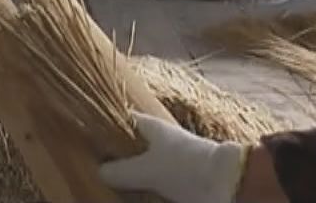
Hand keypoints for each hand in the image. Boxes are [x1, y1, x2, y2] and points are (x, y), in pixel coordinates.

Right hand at [99, 114, 248, 202]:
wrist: (230, 185)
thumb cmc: (184, 167)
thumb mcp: (144, 170)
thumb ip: (117, 171)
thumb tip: (99, 173)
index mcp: (149, 126)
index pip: (118, 119)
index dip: (101, 127)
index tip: (85, 140)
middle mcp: (159, 140)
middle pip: (128, 146)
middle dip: (115, 158)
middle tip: (95, 169)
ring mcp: (171, 160)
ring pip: (141, 166)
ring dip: (130, 176)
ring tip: (112, 186)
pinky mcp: (180, 179)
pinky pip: (154, 182)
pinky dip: (144, 188)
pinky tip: (134, 195)